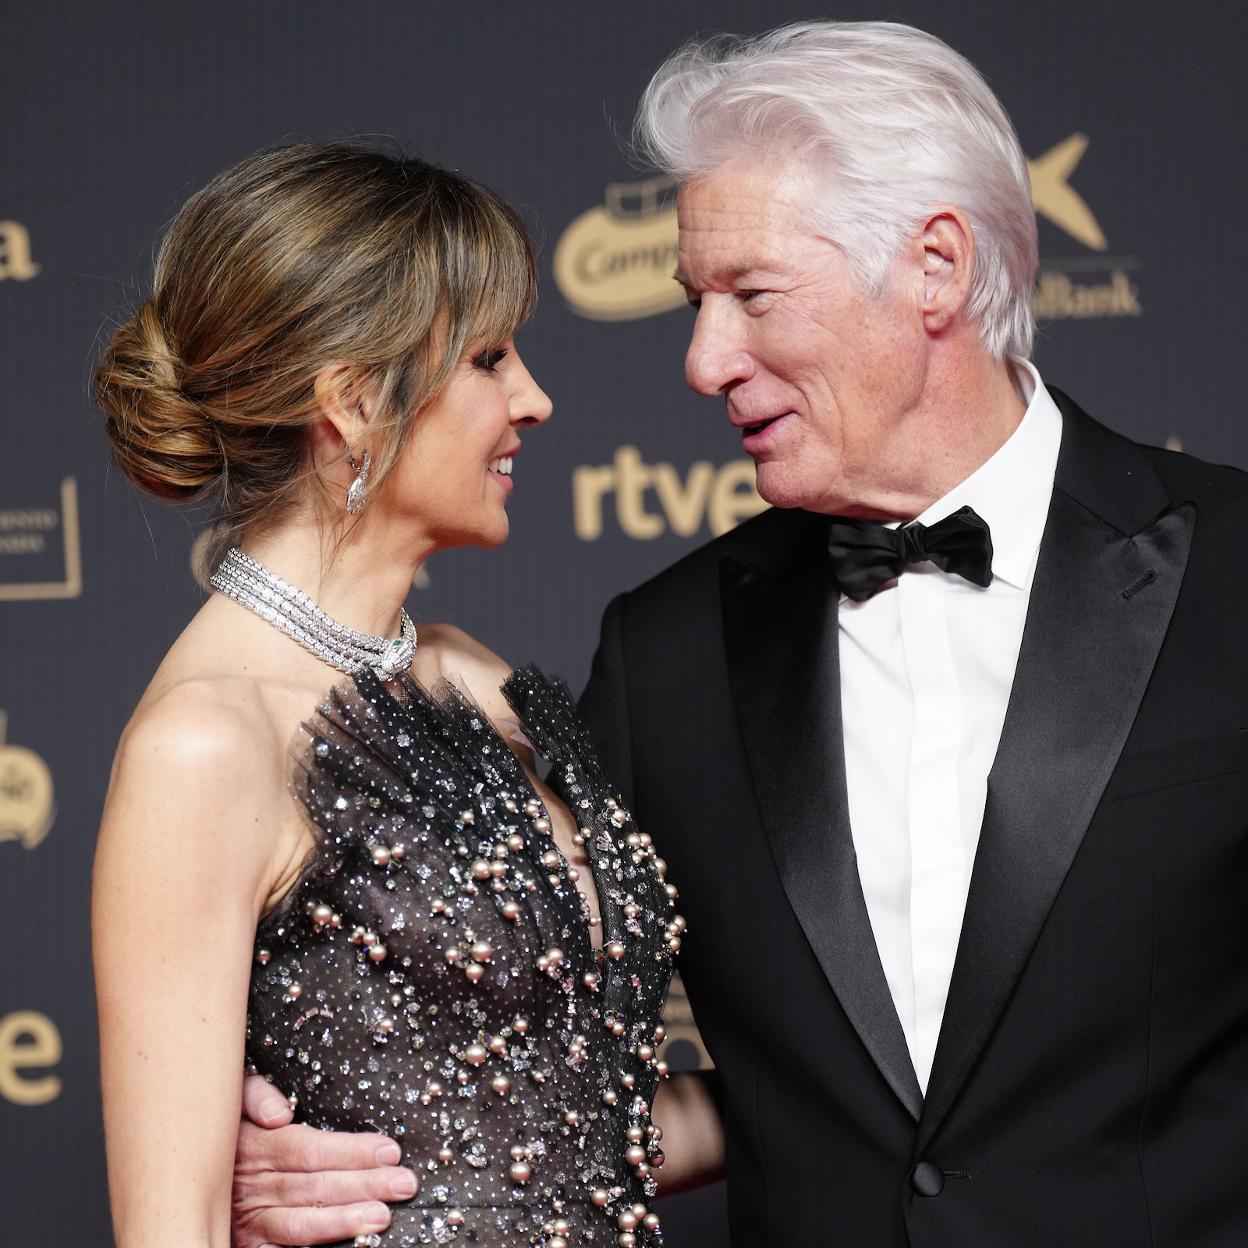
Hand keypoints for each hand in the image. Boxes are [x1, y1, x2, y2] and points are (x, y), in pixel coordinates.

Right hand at [232, 1075, 418, 1246]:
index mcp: (254, 1146)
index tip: (390, 1151)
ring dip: (343, 1221)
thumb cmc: (221, 1129)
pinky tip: (341, 1246)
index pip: (310, 1149)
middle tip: (403, 1184)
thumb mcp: (232, 1100)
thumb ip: (255, 1096)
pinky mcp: (244, 1244)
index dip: (351, 1151)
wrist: (182, 1170)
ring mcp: (248, 1220)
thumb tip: (280, 1114)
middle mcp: (251, 1186)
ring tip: (381, 1217)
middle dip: (364, 1185)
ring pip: (300, 1224)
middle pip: (314, 1186)